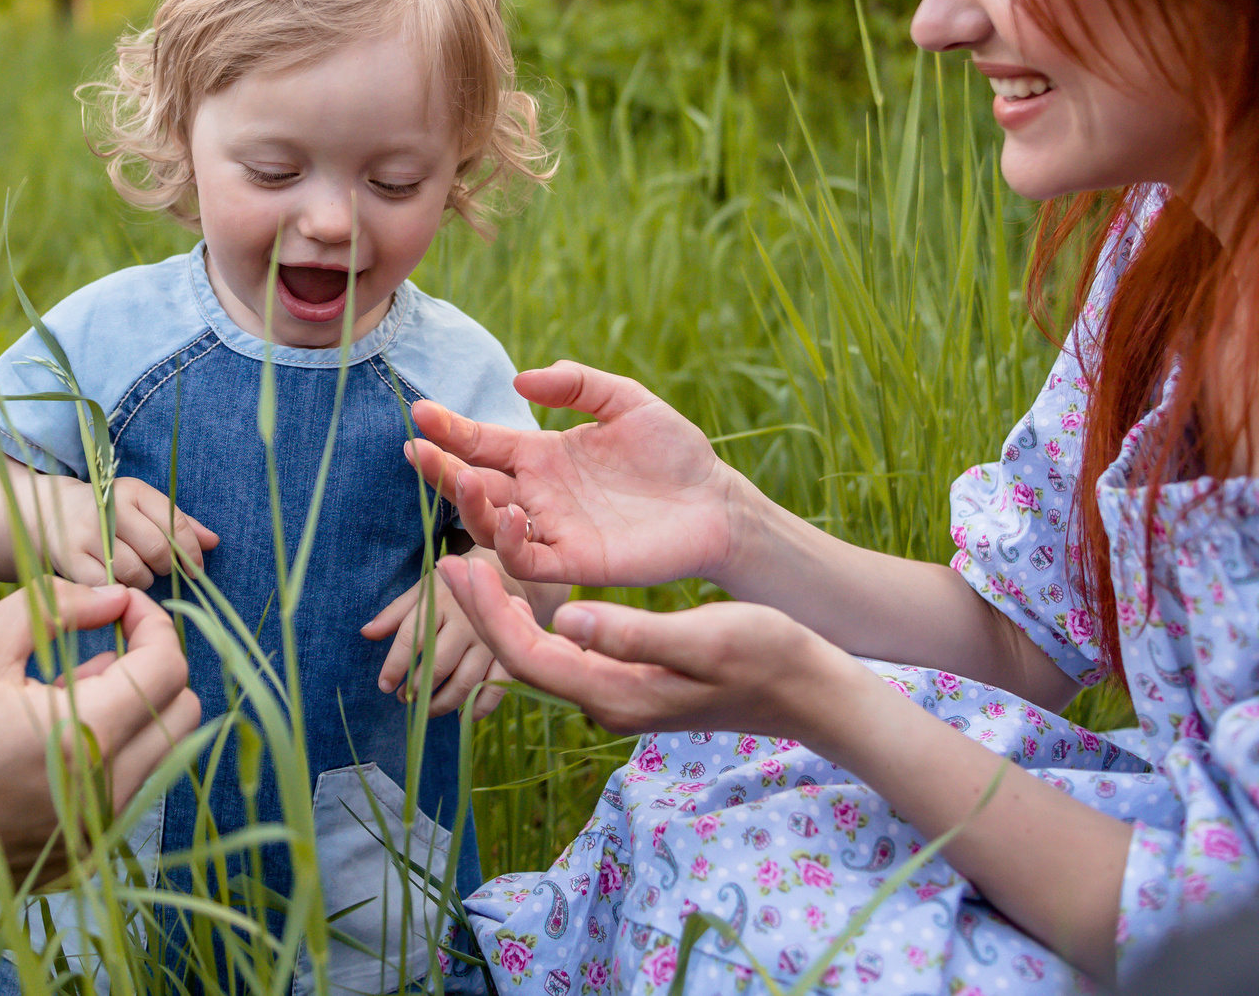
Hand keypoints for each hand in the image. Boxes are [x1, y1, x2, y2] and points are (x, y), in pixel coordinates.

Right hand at [0, 580, 201, 898]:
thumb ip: (56, 607)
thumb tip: (115, 595)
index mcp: (80, 740)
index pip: (166, 669)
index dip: (153, 623)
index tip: (120, 606)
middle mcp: (101, 799)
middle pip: (183, 715)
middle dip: (153, 667)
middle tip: (94, 650)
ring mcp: (94, 839)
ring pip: (161, 757)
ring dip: (133, 714)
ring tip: (62, 695)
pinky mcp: (79, 861)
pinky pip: (127, 796)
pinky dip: (110, 759)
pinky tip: (51, 744)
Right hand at [44, 475, 219, 590]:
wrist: (52, 511)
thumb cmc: (108, 512)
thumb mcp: (141, 507)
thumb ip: (177, 523)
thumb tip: (213, 542)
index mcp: (132, 491)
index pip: (174, 523)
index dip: (191, 550)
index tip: (196, 566)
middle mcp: (109, 509)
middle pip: (157, 549)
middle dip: (166, 566)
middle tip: (159, 568)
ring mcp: (87, 534)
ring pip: (134, 571)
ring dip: (143, 579)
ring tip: (136, 571)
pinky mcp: (71, 560)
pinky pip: (109, 585)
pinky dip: (119, 589)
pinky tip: (117, 581)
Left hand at [360, 564, 513, 719]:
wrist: (502, 577)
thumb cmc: (453, 590)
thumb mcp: (423, 592)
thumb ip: (395, 614)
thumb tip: (366, 632)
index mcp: (441, 602)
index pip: (413, 638)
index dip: (395, 665)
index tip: (384, 686)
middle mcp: (467, 622)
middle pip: (438, 665)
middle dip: (417, 688)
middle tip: (404, 698)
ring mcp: (491, 641)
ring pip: (464, 683)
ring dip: (441, 703)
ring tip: (426, 709)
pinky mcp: (508, 655)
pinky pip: (494, 690)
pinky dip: (478, 708)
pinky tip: (461, 715)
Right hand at [405, 361, 752, 589]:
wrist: (716, 502)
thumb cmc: (674, 452)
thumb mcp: (626, 400)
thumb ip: (576, 383)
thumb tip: (520, 379)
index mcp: (543, 455)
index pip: (483, 442)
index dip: (451, 429)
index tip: (420, 412)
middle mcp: (538, 494)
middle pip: (474, 485)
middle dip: (441, 469)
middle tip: (417, 449)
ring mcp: (553, 530)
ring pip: (490, 525)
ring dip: (468, 505)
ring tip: (463, 478)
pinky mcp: (575, 564)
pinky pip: (528, 561)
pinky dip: (510, 544)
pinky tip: (514, 516)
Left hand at [435, 556, 864, 741]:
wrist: (810, 691)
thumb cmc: (765, 658)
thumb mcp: (702, 639)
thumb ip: (632, 633)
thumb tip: (567, 618)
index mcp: (615, 693)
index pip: (528, 656)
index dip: (487, 613)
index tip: (457, 566)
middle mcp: (606, 699)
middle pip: (523, 657)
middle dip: (482, 611)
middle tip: (448, 559)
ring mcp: (617, 692)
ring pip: (541, 652)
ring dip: (506, 611)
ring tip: (477, 563)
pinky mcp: (629, 678)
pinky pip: (566, 648)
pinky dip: (538, 615)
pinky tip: (530, 586)